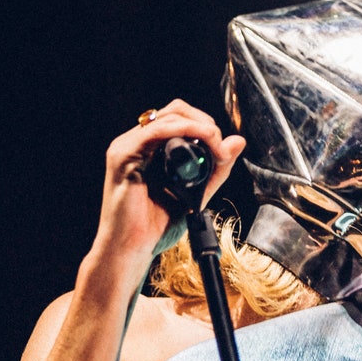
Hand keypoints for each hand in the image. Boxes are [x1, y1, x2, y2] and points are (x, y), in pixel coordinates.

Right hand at [96, 100, 244, 258]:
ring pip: (168, 117)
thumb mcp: (195, 194)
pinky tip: (202, 141)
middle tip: (221, 147)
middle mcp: (136, 144)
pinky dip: (184, 130)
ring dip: (200, 127)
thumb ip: (216, 170)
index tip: (223, 150)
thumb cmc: (155, 228)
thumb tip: (238, 141)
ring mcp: (126, 147)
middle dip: (205, 123)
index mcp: (148, 150)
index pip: (179, 119)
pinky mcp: (123, 156)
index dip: (205, 126)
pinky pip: (156, 131)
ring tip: (216, 149)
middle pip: (175, 111)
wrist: (131, 250)